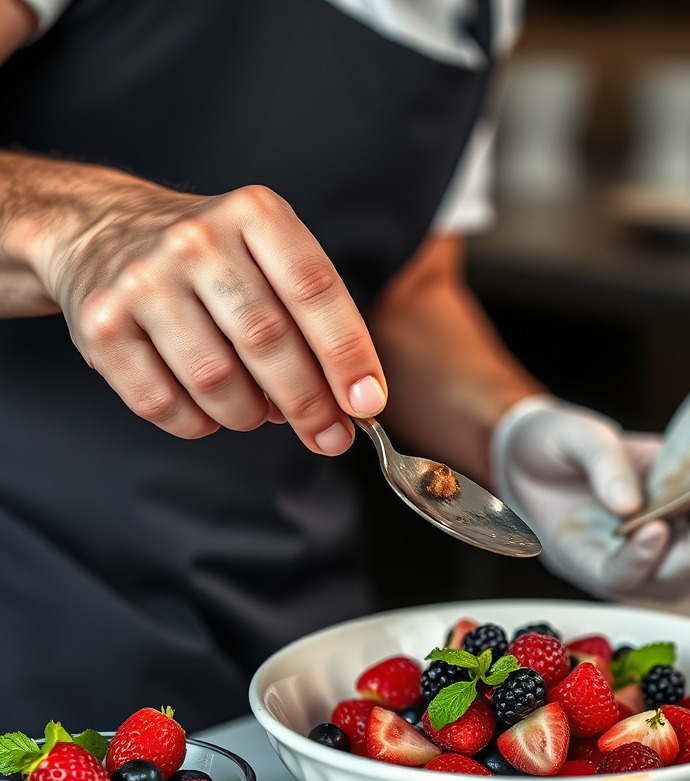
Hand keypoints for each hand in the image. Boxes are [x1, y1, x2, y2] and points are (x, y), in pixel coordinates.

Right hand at [23, 159, 385, 453]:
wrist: (101, 230)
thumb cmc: (212, 260)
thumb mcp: (270, 259)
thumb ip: (314, 322)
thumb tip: (353, 402)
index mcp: (254, 215)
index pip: (314, 290)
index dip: (348, 354)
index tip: (368, 402)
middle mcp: (196, 240)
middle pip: (268, 340)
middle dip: (309, 403)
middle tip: (329, 436)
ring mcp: (143, 281)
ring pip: (217, 380)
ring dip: (249, 414)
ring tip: (256, 409)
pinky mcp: (101, 326)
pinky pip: (162, 403)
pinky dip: (197, 423)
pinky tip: (207, 410)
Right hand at [491, 396, 689, 600]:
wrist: (549, 454)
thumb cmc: (543, 452)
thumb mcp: (559, 439)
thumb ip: (597, 463)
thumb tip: (632, 499)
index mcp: (585, 555)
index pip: (618, 576)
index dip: (638, 560)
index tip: (654, 527)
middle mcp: (631, 566)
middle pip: (685, 569)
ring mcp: (664, 555)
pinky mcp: (687, 534)